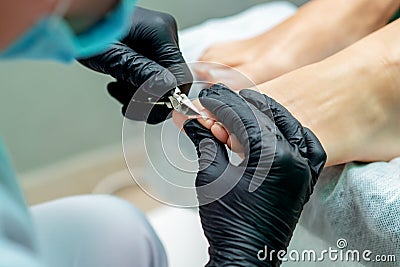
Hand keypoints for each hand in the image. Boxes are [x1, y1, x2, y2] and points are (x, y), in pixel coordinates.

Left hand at [79, 7, 191, 123]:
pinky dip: (137, 86)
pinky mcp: (152, 48)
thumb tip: (166, 88)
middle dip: (150, 99)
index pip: (180, 75)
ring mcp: (159, 41)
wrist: (77, 20)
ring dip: (140, 94)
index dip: (168, 98)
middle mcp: (165, 35)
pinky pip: (153, 75)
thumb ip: (139, 71)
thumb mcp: (111, 55)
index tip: (150, 110)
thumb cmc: (87, 28)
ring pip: (162, 81)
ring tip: (117, 90)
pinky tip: (119, 83)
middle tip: (128, 106)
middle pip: (172, 81)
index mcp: (160, 32)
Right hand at [183, 85, 325, 265]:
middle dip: (238, 106)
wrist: (246, 255)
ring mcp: (304, 170)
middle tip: (217, 100)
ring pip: (288, 126)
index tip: (207, 98)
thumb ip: (205, 143)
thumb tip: (195, 124)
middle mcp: (296, 161)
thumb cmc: (230, 224)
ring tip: (242, 106)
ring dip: (264, 114)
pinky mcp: (304, 180)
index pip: (244, 118)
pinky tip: (276, 128)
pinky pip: (307, 146)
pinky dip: (291, 132)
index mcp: (274, 158)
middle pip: (265, 118)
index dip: (221, 105)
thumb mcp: (211, 177)